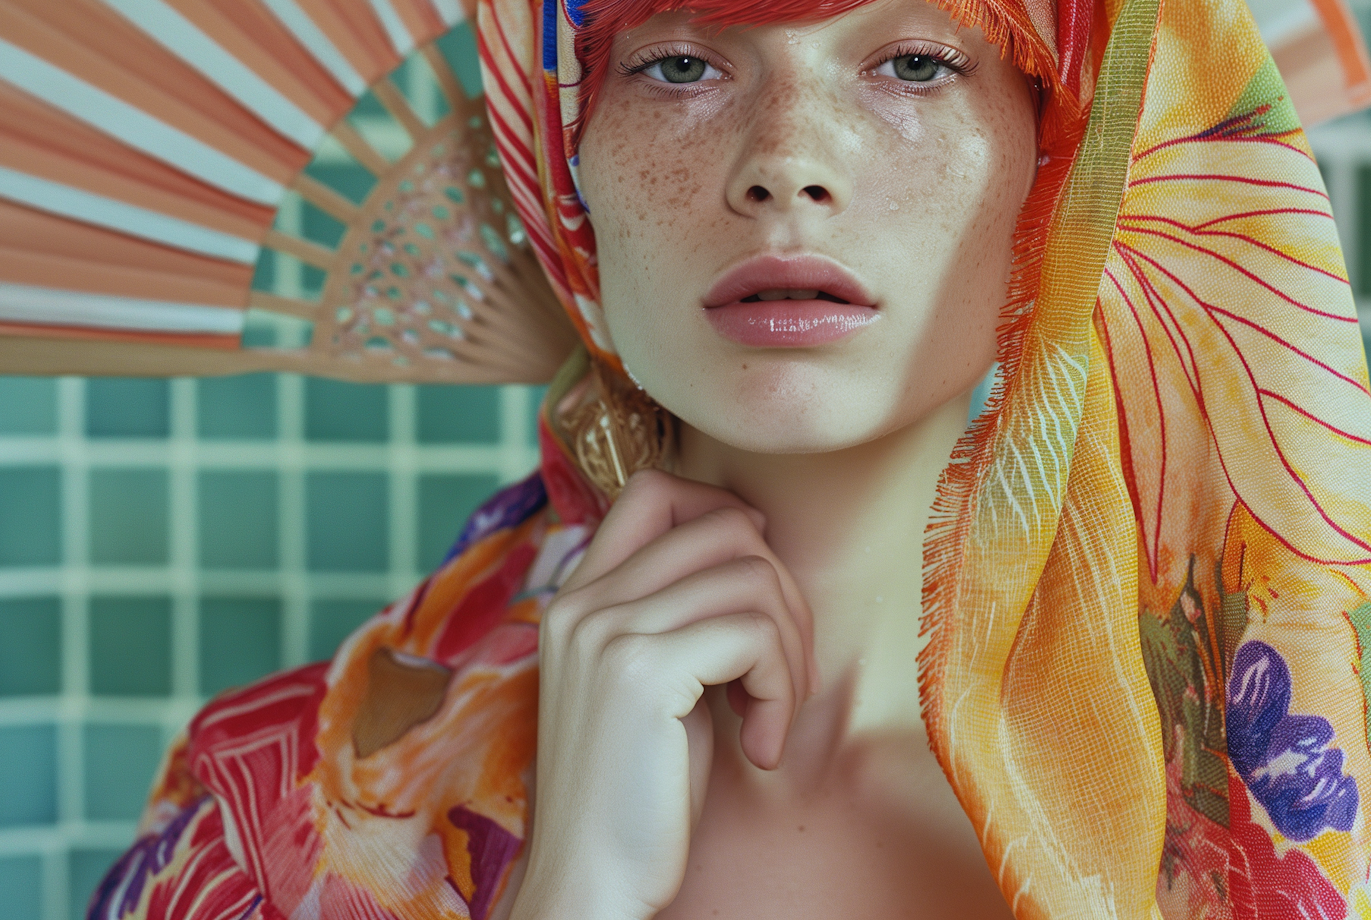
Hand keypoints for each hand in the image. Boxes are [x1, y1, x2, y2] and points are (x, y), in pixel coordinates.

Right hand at [508, 468, 816, 919]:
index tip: (756, 580)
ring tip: (771, 714)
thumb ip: (676, 612)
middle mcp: (585, 600)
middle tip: (781, 675)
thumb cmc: (637, 794)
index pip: (653, 489)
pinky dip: (781, 690)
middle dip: (782, 593)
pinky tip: (760, 747)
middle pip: (723, 525)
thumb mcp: (652, 681)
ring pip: (751, 576)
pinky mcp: (643, 673)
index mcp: (579, 596)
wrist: (588, 884)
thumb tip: (753, 547)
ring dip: (790, 649)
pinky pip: (755, 635)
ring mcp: (608, 631)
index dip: (722, 511)